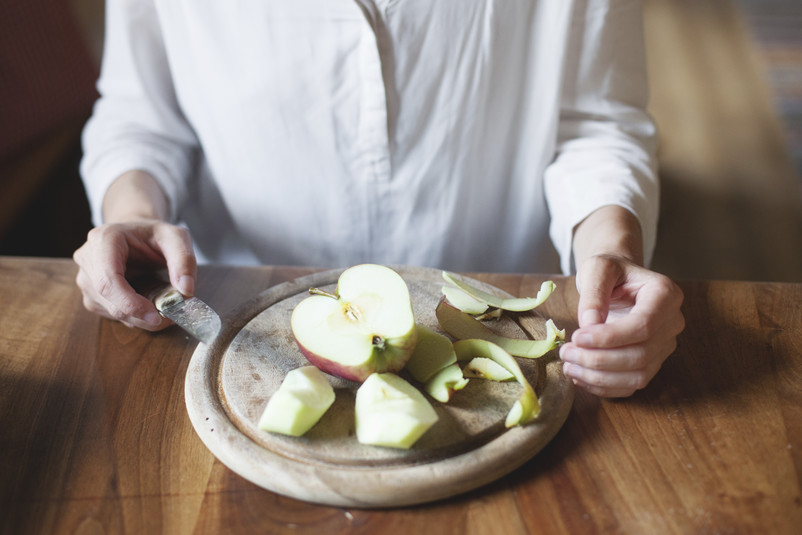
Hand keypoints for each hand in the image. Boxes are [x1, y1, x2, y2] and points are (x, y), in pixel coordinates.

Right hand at [73, 220, 196, 330]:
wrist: (137, 235)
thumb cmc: (154, 234)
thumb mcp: (176, 238)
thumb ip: (184, 260)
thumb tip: (186, 290)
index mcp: (104, 239)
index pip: (108, 280)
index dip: (130, 303)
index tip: (156, 316)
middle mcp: (87, 258)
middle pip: (107, 298)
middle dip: (139, 314)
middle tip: (168, 318)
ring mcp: (85, 277)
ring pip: (109, 310)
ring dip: (138, 317)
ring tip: (161, 307)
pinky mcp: (90, 294)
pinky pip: (111, 313)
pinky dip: (132, 316)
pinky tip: (146, 304)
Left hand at [559, 254, 684, 397]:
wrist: (618, 282)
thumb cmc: (610, 272)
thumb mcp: (597, 269)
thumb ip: (593, 293)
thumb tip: (589, 324)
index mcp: (665, 294)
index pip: (643, 325)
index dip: (609, 337)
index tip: (578, 337)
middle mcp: (672, 323)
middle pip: (640, 355)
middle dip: (598, 359)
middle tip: (566, 352)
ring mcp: (664, 346)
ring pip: (637, 375)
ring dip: (599, 377)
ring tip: (569, 366)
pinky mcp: (652, 362)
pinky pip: (631, 385)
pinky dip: (604, 386)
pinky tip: (580, 376)